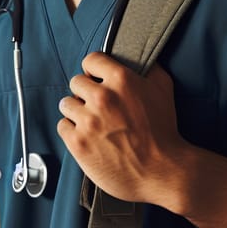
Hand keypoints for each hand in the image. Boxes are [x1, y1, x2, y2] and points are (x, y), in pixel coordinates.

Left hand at [58, 52, 186, 205]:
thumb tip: (139, 57)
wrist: (161, 170)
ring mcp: (88, 121)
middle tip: (96, 104)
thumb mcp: (163, 88)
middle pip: (76, 82)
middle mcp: (102, 97)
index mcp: (121, 80)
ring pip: (66, 104)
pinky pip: (62, 126)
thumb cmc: (163, 129)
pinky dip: (72, 130)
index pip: (91, 60)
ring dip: (76, 111)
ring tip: (90, 121)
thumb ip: (149, 68)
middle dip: (85, 91)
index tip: (97, 78)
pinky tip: (86, 135)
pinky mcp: (79, 143)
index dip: (94, 69)